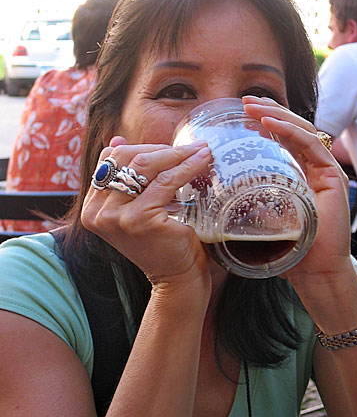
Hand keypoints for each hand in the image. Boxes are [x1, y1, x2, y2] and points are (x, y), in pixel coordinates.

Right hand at [81, 136, 212, 293]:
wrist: (176, 278)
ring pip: (145, 165)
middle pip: (125, 158)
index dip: (139, 148)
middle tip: (190, 146)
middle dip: (161, 148)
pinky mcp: (140, 219)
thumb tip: (117, 139)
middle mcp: (98, 211)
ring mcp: (116, 216)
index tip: (167, 149)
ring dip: (177, 153)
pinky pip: (166, 181)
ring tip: (201, 149)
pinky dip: (187, 167)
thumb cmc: (162, 242)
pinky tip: (203, 160)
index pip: (109, 160)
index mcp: (93, 207)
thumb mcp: (137, 208)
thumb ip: (126, 180)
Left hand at [242, 96, 352, 289]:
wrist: (314, 271)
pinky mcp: (332, 176)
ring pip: (301, 131)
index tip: (241, 112)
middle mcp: (311, 167)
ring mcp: (323, 170)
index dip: (263, 121)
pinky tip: (271, 123)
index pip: (281, 139)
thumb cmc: (285, 248)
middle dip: (267, 111)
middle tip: (244, 101)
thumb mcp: (259, 218)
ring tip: (253, 106)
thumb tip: (211, 193)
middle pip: (291, 129)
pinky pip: (311, 145)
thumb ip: (246, 201)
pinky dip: (291, 131)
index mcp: (296, 173)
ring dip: (276, 115)